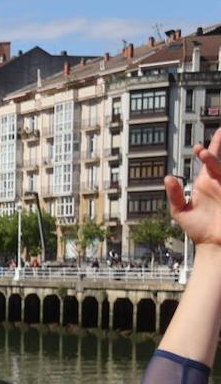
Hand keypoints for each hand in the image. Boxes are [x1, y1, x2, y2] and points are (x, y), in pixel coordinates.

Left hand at [166, 129, 220, 245]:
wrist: (212, 246)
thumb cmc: (198, 229)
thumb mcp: (180, 211)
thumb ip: (174, 194)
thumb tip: (167, 177)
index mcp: (205, 183)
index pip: (208, 162)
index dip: (208, 149)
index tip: (201, 141)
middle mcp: (218, 183)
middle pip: (218, 161)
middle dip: (215, 149)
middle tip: (213, 137)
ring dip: (215, 161)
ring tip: (202, 153)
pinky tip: (220, 174)